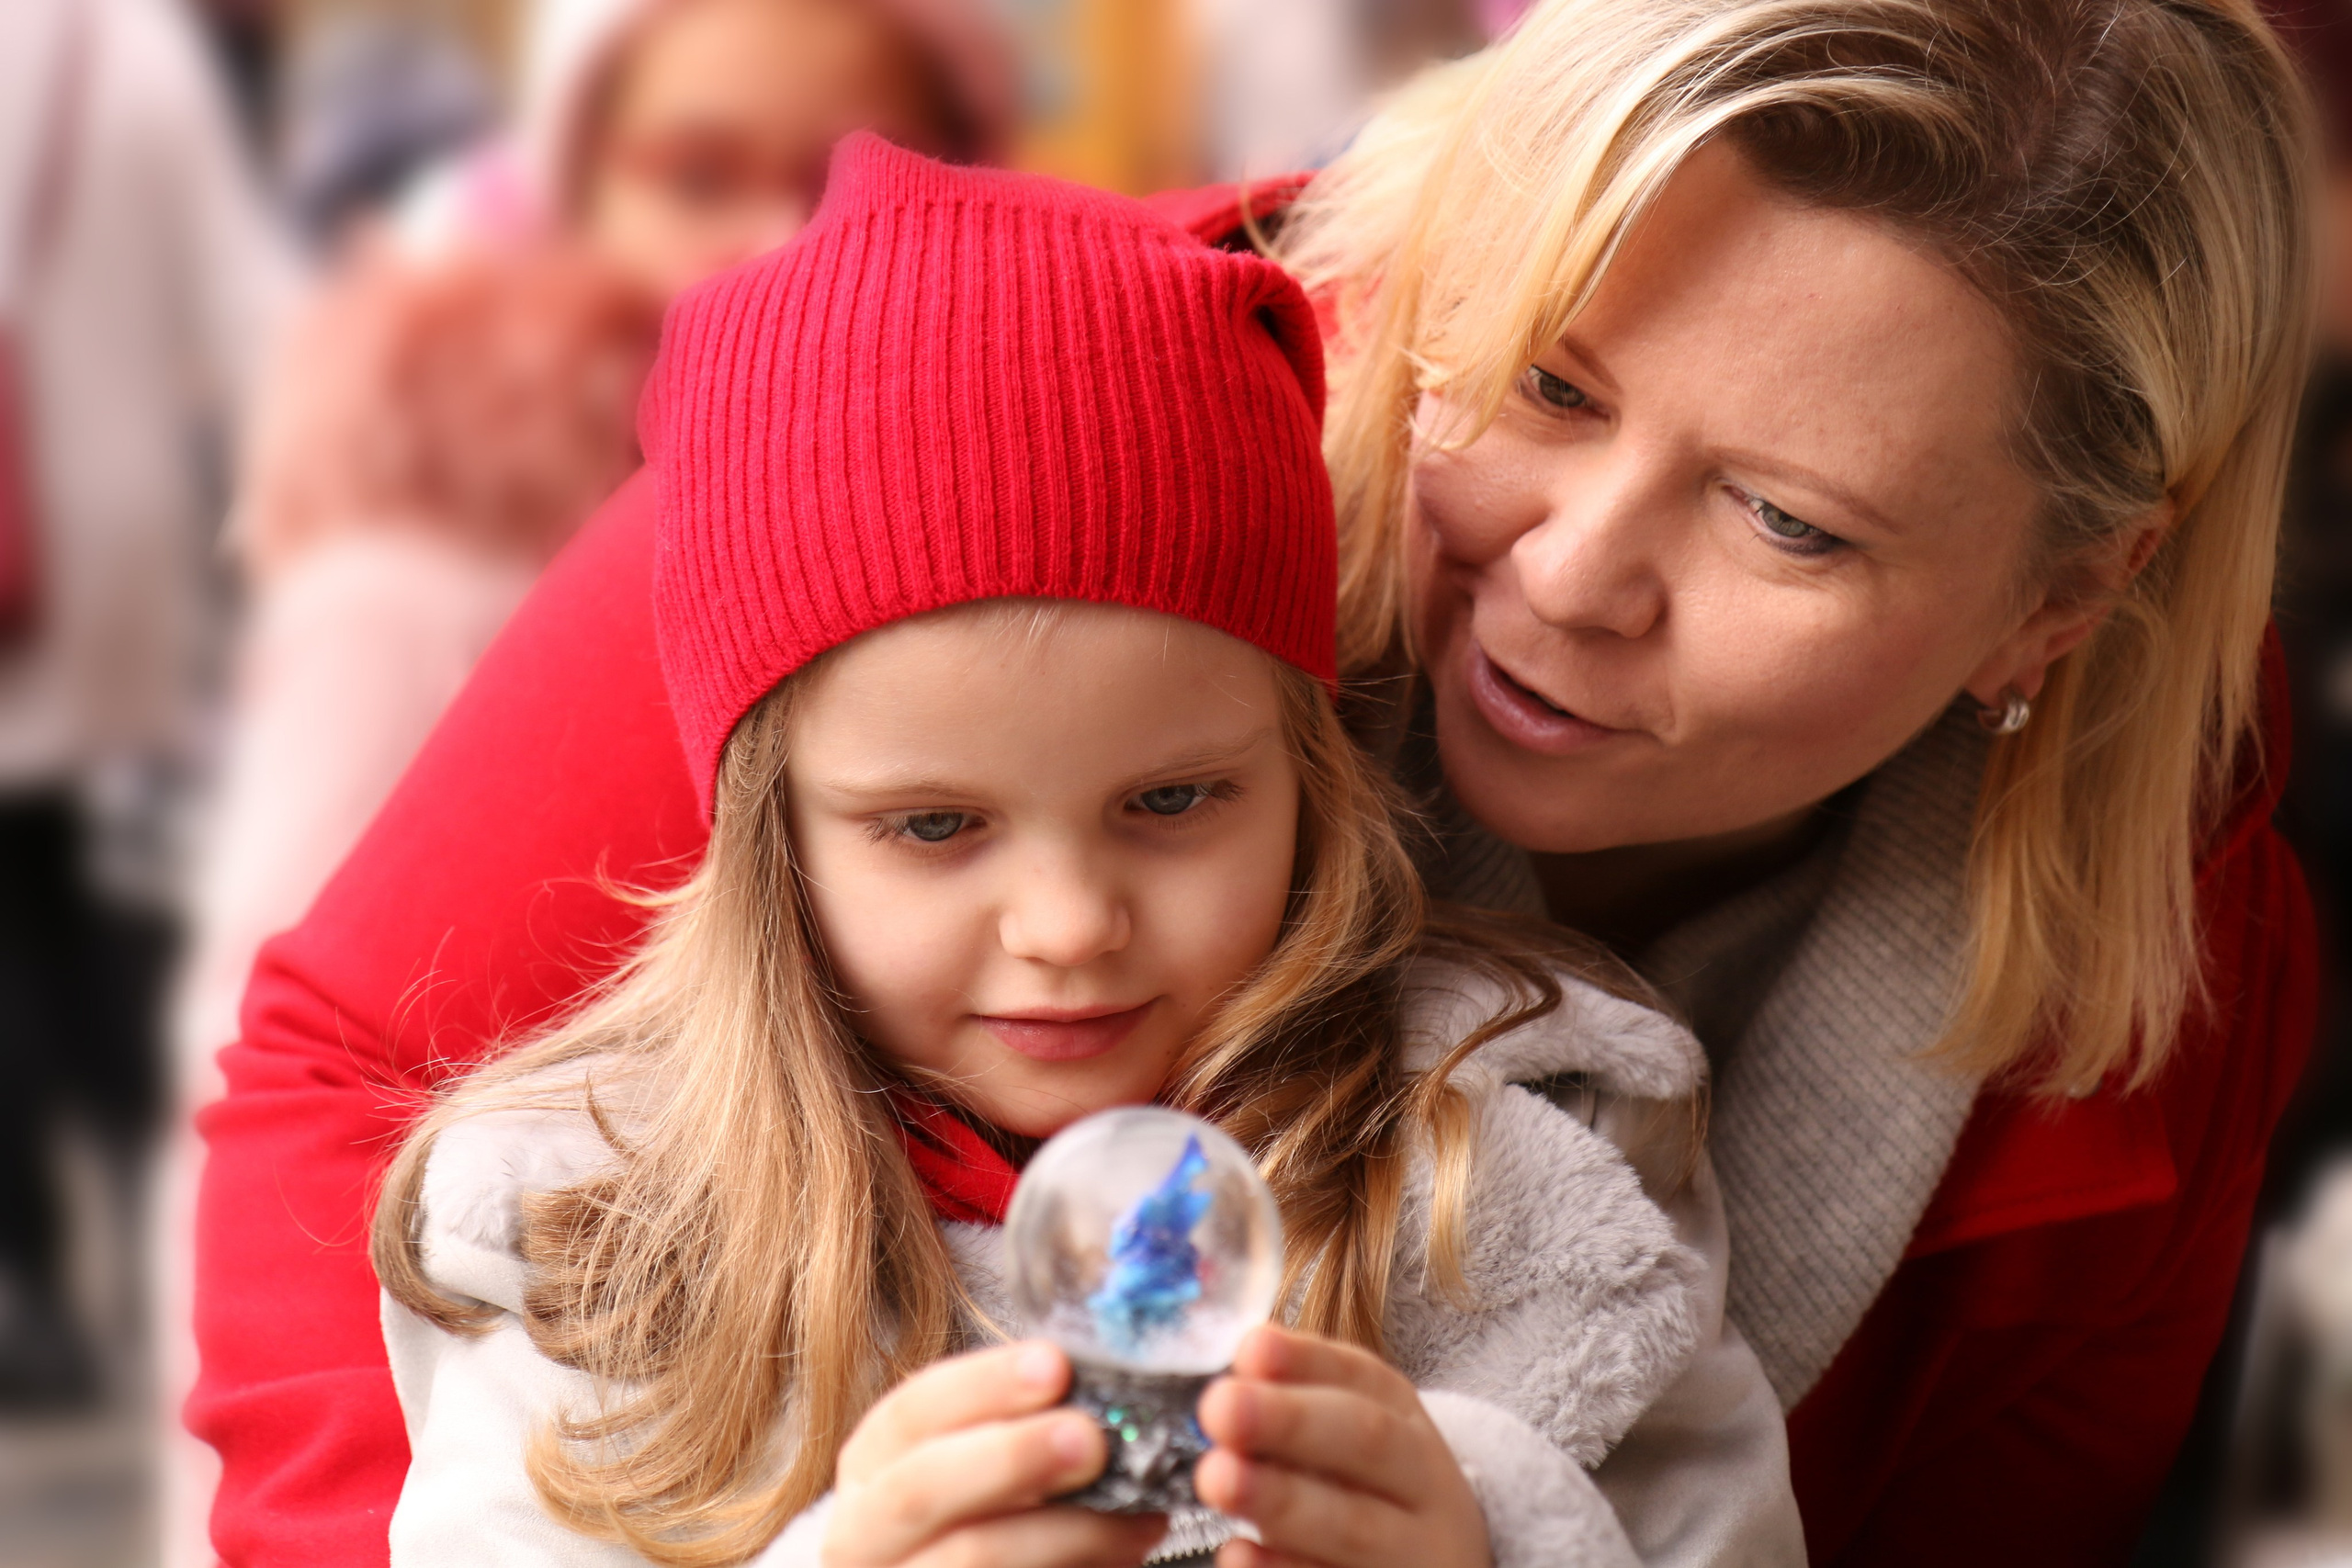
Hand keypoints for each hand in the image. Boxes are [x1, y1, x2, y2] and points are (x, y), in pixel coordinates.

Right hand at [824, 1341, 1165, 1567]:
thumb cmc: (980, 1520)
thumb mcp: (980, 1465)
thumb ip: (1023, 1429)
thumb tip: (1103, 1395)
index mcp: (874, 1466)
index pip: (912, 1410)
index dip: (983, 1384)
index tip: (1056, 1365)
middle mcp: (863, 1531)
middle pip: (921, 1489)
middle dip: (1011, 1457)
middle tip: (1090, 1440)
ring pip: (967, 1558)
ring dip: (1060, 1534)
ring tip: (1132, 1521)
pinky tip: (1121, 1556)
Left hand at [1194, 1326, 1490, 1567]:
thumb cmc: (1374, 1501)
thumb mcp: (1358, 1446)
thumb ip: (1298, 1412)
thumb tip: (1228, 1380)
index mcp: (1408, 1425)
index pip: (1364, 1379)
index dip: (1306, 1362)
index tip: (1250, 1349)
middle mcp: (1420, 1484)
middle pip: (1366, 1442)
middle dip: (1291, 1422)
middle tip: (1220, 1408)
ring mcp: (1410, 1552)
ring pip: (1352, 1524)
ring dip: (1281, 1500)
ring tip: (1217, 1476)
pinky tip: (1237, 1554)